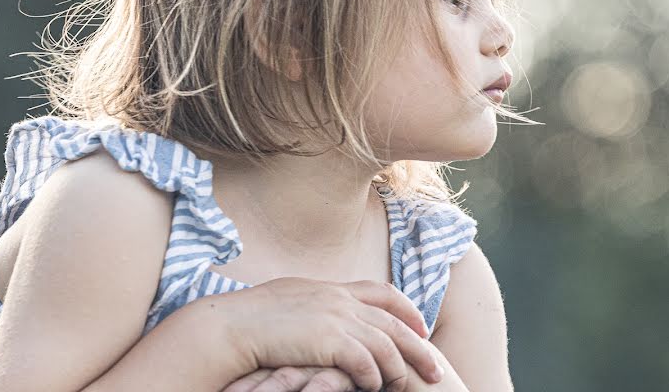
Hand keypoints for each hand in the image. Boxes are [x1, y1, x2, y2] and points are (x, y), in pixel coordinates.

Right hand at [213, 277, 444, 391]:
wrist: (232, 326)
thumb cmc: (253, 319)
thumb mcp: (291, 301)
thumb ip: (316, 305)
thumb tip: (326, 317)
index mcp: (332, 287)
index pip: (382, 293)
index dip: (407, 310)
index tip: (422, 326)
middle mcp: (339, 299)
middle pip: (394, 321)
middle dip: (420, 345)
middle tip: (436, 368)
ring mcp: (336, 317)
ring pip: (387, 344)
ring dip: (401, 368)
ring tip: (410, 386)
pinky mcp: (330, 340)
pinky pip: (367, 362)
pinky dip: (375, 376)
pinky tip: (375, 387)